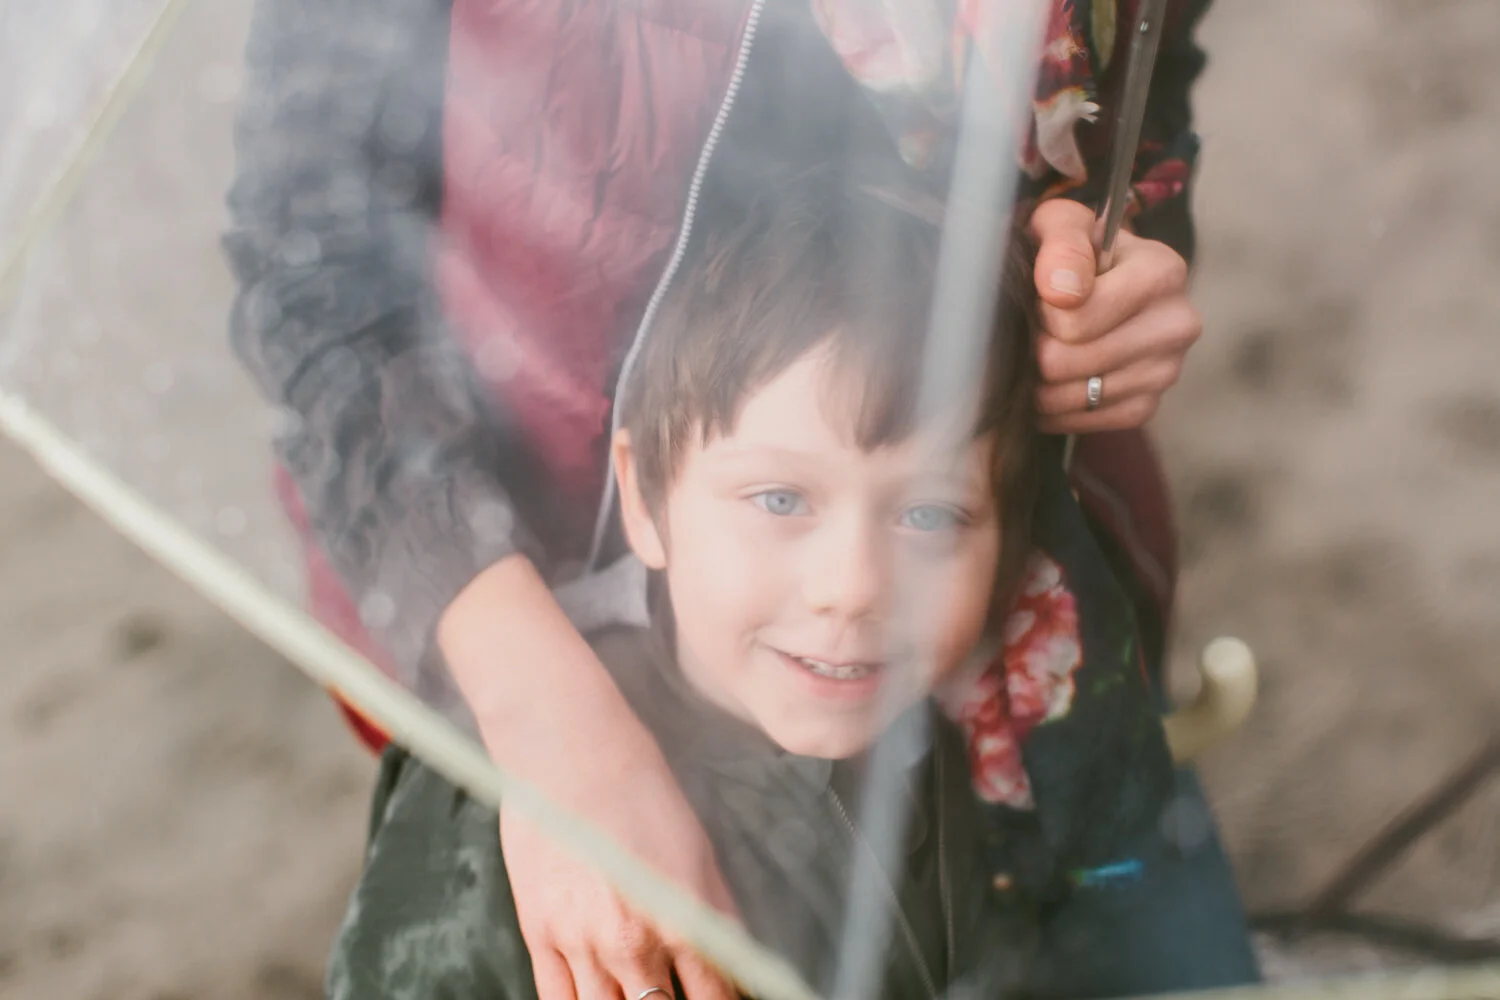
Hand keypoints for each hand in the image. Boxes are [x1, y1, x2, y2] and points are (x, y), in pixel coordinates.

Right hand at [502, 754, 740, 999]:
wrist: (570, 752)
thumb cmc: (639, 789)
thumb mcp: (699, 851)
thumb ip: (717, 916)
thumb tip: (735, 960)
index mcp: (682, 921)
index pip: (712, 998)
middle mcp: (632, 943)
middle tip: (674, 996)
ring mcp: (580, 943)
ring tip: (638, 995)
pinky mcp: (538, 933)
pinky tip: (598, 999)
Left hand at [1028, 198, 1200, 433]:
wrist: (1093, 285)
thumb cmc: (1072, 252)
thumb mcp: (1061, 225)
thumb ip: (1061, 244)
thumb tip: (1061, 291)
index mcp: (1162, 272)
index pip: (1075, 318)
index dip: (1042, 310)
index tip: (1045, 295)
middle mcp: (1176, 324)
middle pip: (1067, 361)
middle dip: (1037, 346)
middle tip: (1037, 327)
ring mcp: (1166, 371)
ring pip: (1069, 396)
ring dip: (1040, 380)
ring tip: (1042, 350)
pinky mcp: (1146, 407)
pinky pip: (1081, 422)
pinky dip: (1053, 407)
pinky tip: (1051, 380)